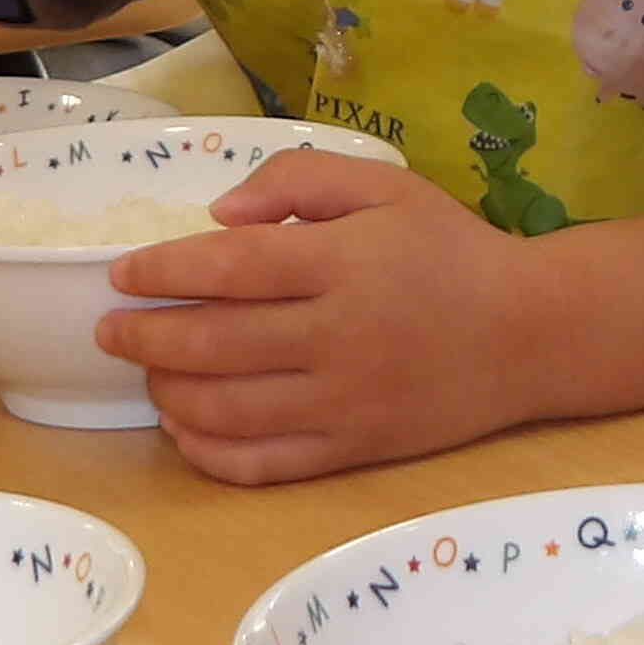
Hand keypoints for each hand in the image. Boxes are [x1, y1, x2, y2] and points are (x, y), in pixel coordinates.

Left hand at [98, 149, 542, 484]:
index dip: (164, 271)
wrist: (531, 333)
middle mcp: (338, 336)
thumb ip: (300, 180)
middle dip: (146, 338)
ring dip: (168, 392)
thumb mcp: (386, 187)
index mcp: (345, 264)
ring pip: (227, 410)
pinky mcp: (353, 449)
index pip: (230, 269)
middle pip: (215, 345)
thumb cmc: (451, 251)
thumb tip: (219, 218)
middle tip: (112, 329)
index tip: (123, 273)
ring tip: (148, 373)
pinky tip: (185, 428)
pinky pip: (261, 464)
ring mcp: (344, 401)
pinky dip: (207, 452)